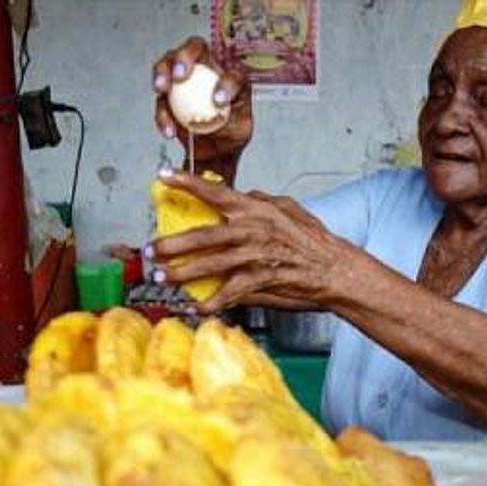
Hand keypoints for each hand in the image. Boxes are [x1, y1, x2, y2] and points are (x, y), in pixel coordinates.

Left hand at [149, 171, 354, 313]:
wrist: (334, 269)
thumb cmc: (313, 240)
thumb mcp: (289, 208)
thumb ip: (262, 200)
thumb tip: (244, 194)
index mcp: (256, 209)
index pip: (216, 192)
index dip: (187, 183)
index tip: (163, 177)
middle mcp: (252, 230)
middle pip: (202, 235)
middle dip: (172, 243)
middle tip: (151, 250)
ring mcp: (255, 255)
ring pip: (210, 264)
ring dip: (182, 273)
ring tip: (163, 278)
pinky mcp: (261, 279)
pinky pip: (230, 291)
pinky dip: (213, 302)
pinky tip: (198, 307)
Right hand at [152, 37, 252, 163]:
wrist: (212, 151)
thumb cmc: (230, 133)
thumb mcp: (241, 128)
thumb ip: (235, 116)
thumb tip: (220, 106)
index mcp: (230, 75)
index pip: (230, 70)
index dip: (225, 82)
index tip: (218, 102)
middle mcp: (206, 70)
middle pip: (195, 48)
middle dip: (184, 56)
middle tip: (180, 75)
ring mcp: (184, 80)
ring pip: (168, 63)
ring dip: (162, 72)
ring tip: (162, 89)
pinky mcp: (168, 97)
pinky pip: (160, 100)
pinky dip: (161, 113)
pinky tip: (168, 128)